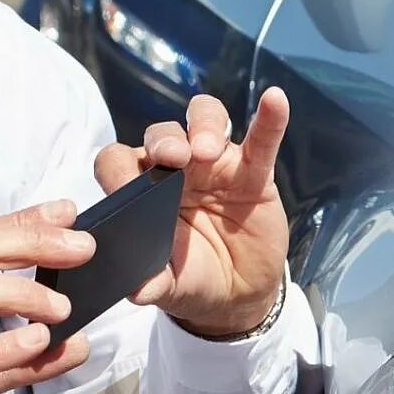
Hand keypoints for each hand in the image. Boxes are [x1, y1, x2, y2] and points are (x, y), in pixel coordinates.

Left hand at [94, 88, 291, 337]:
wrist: (237, 294)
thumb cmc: (192, 279)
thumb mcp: (170, 286)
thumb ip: (153, 283)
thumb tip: (136, 291)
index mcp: (142, 191)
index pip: (119, 162)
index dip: (119, 170)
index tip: (124, 190)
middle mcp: (175, 169)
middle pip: (162, 134)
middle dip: (164, 141)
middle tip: (171, 159)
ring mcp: (215, 165)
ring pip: (205, 121)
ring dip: (203, 126)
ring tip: (207, 150)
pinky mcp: (254, 172)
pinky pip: (262, 139)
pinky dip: (269, 119)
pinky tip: (275, 100)